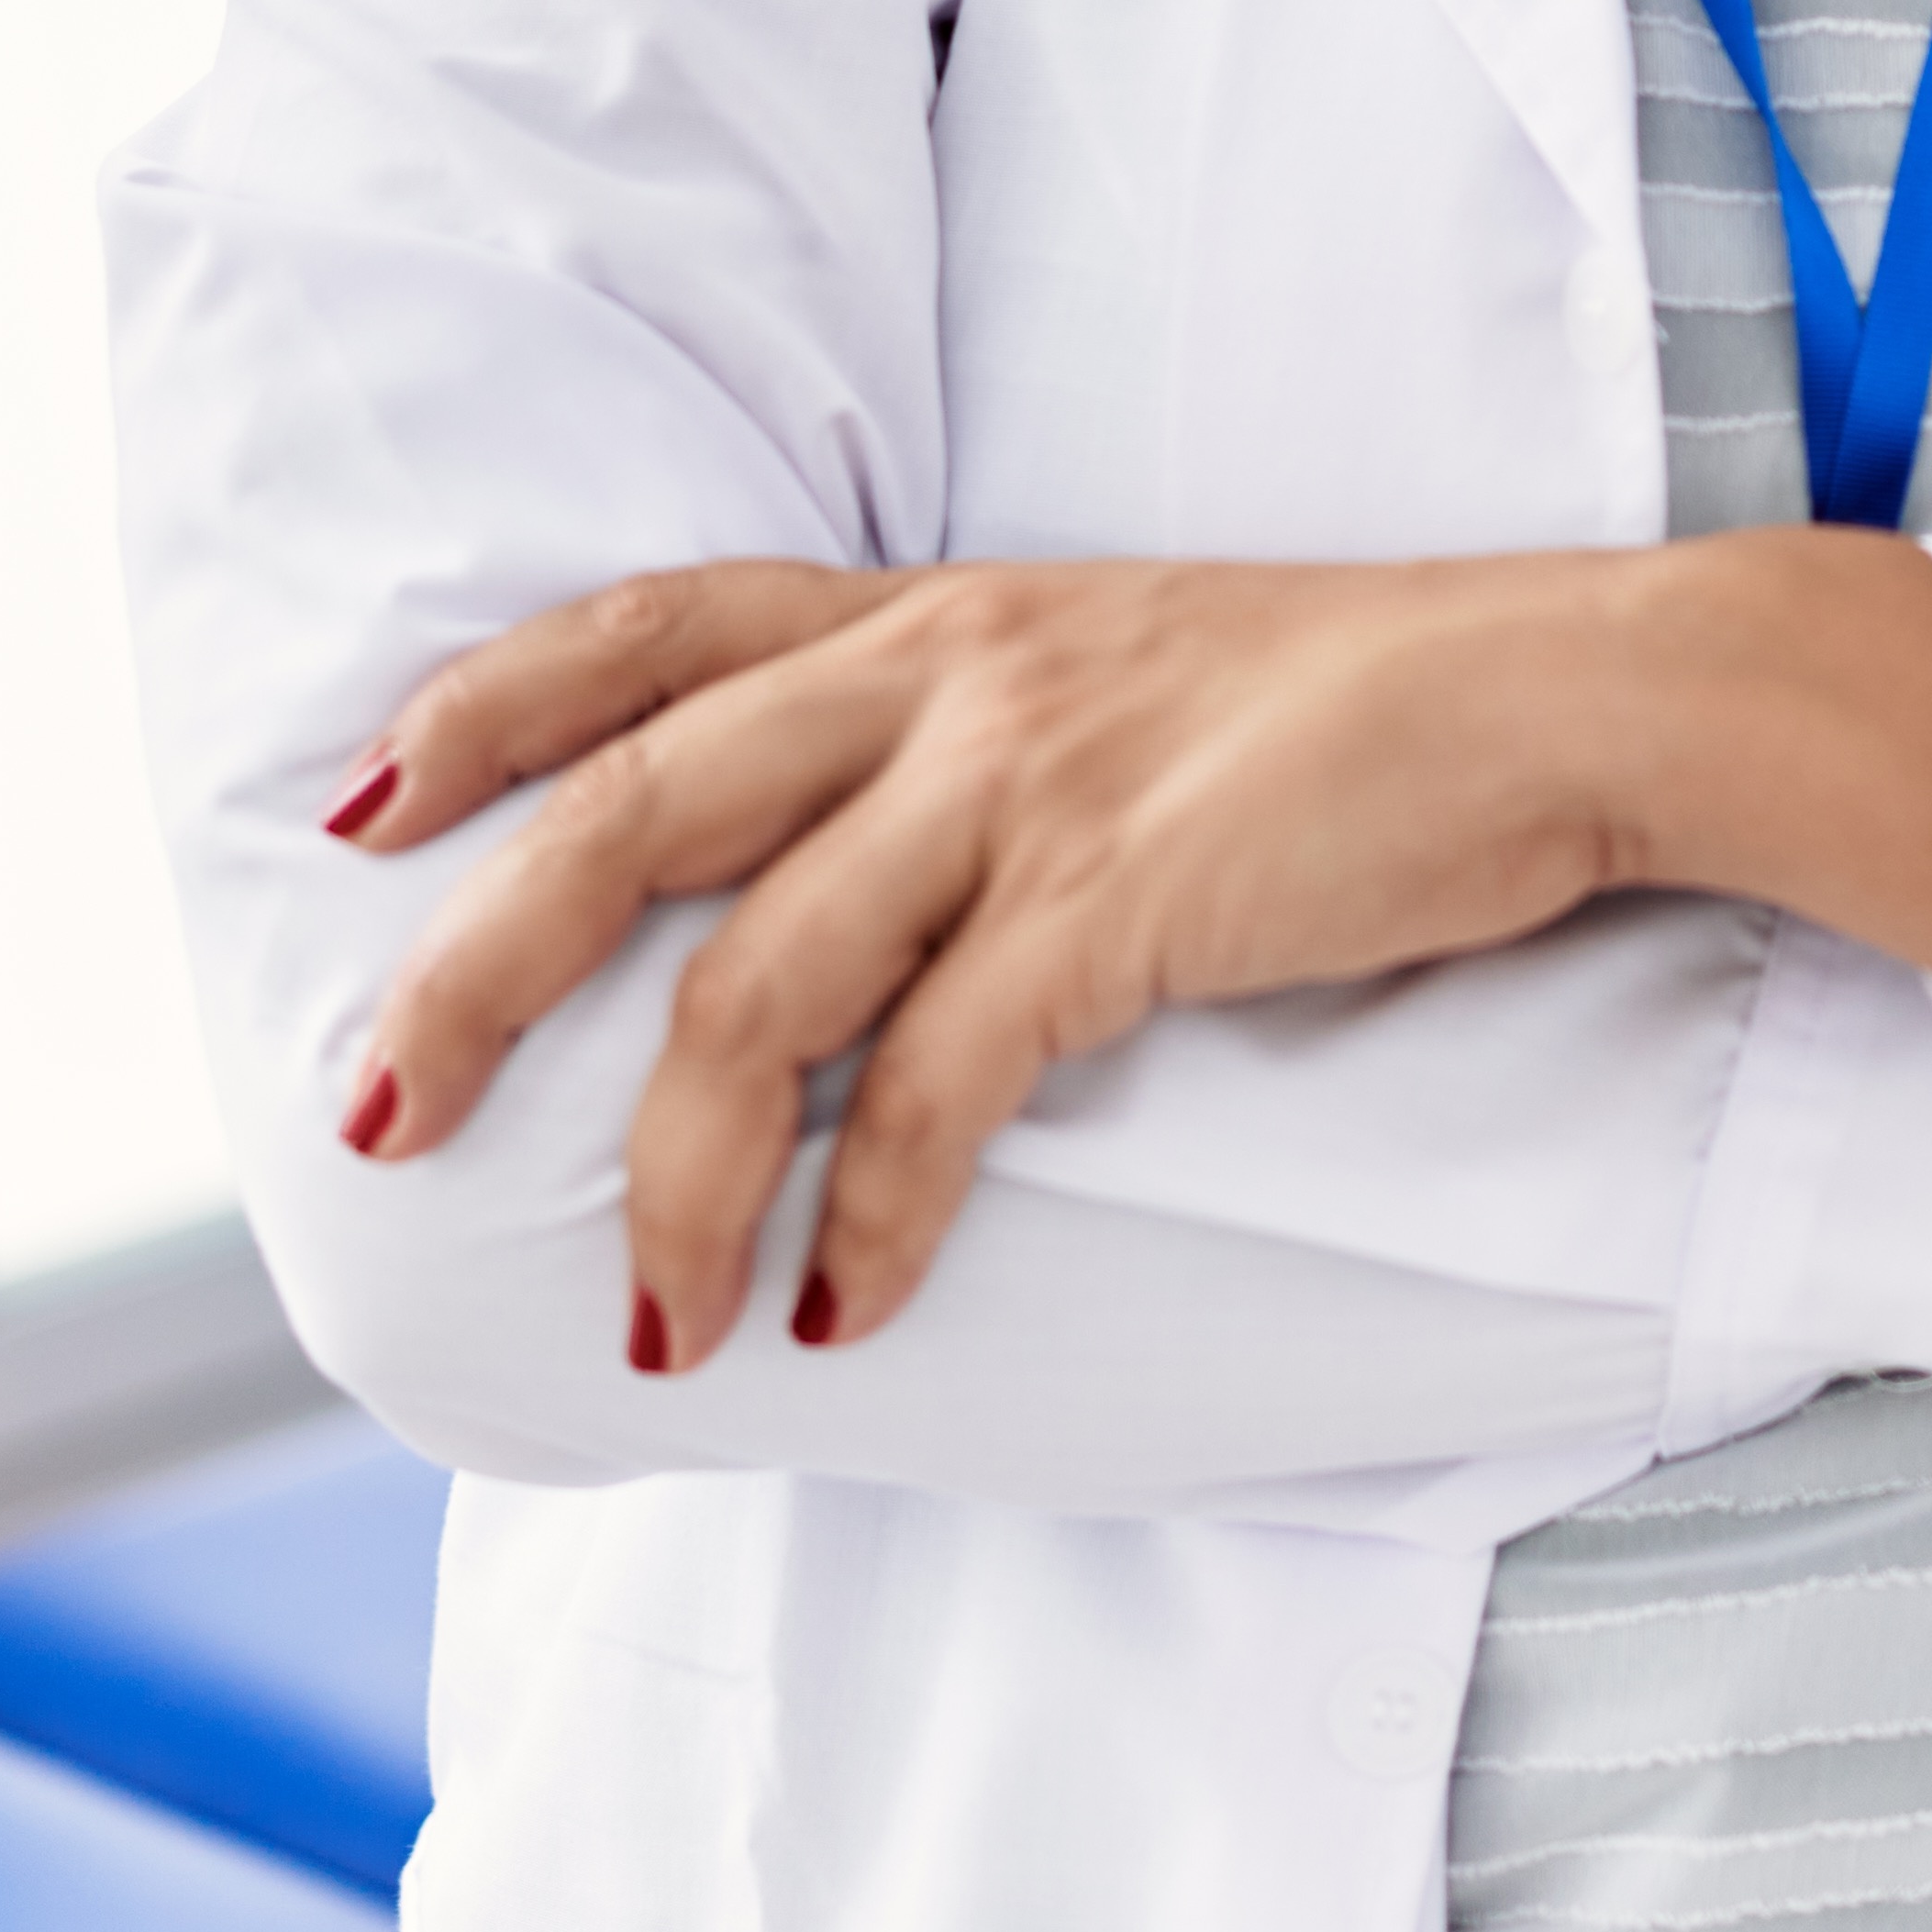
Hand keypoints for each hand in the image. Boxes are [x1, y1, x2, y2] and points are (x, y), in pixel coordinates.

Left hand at [327, 546, 1699, 1367]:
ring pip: (757, 990)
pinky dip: (874, 1217)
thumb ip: (980, 740)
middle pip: (632, 810)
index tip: (364, 803)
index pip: (656, 621)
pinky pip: (938, 1085)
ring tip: (649, 1321)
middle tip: (377, 1117)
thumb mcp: (1129, 670)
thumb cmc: (1366, 707)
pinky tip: (844, 1310)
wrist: (1568, 691)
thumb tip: (863, 886)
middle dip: (476, 972)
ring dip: (674, 1180)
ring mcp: (1028, 782)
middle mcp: (949, 674)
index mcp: (940, 611)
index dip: (490, 704)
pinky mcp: (1121, 899)